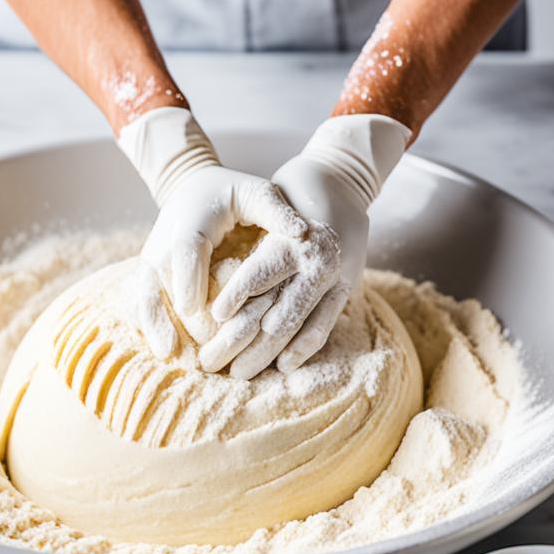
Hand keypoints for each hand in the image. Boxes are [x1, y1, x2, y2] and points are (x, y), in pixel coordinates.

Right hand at [118, 107, 306, 358]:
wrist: (190, 185)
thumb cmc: (231, 191)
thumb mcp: (255, 191)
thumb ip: (276, 210)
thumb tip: (302, 232)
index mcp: (191, 222)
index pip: (187, 255)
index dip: (194, 285)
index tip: (208, 315)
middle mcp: (164, 242)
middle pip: (168, 284)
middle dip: (185, 318)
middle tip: (209, 350)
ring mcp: (152, 259)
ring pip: (148, 296)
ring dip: (160, 326)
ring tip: (173, 355)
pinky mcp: (148, 272)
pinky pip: (143, 301)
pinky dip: (151, 325)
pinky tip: (165, 351)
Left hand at [203, 114, 410, 378]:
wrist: (345, 179)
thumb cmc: (295, 188)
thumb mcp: (269, 201)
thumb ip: (249, 238)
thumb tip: (206, 272)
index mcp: (294, 239)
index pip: (260, 273)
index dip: (235, 297)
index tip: (211, 318)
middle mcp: (317, 262)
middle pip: (276, 313)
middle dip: (240, 341)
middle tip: (209, 363)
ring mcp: (336, 278)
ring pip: (296, 327)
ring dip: (266, 354)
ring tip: (239, 374)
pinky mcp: (347, 288)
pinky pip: (324, 325)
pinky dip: (302, 347)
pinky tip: (283, 366)